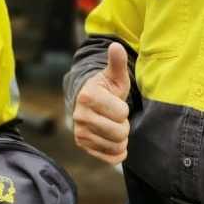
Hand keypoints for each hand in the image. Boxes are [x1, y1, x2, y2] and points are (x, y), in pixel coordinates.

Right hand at [71, 42, 131, 164]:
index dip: (124, 109)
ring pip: (116, 145)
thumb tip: (116, 45)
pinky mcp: (83, 146)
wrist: (89, 102)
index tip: (116, 103)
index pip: (121, 112)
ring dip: (121, 138)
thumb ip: (116, 62)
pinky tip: (113, 140)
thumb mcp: (114, 75)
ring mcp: (80, 133)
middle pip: (119, 132)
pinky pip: (110, 158)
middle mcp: (80, 116)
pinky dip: (117, 152)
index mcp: (87, 96)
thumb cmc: (106, 88)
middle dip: (124, 125)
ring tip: (113, 125)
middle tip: (116, 116)